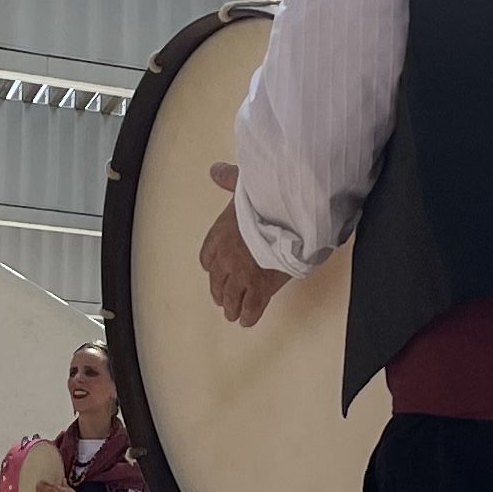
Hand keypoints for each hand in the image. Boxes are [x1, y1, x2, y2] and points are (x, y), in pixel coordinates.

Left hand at [202, 163, 288, 328]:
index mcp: (219, 235)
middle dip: (220, 291)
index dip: (212, 265)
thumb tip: (216, 170)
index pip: (207, 257)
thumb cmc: (265, 199)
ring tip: (233, 313)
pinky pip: (251, 308)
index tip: (214, 269)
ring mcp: (241, 276)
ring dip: (231, 307)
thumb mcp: (243, 184)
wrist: (286, 215)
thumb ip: (229, 179)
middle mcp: (225, 259)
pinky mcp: (260, 288)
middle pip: (217, 281)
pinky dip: (249, 316)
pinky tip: (248, 321)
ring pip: (231, 298)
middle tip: (222, 299)